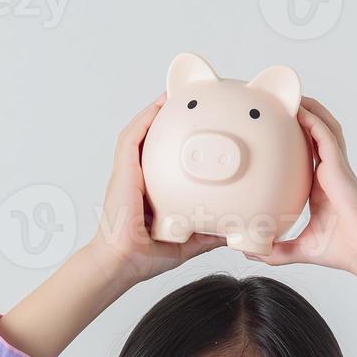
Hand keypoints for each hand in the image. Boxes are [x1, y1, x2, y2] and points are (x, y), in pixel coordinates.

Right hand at [86, 93, 225, 287]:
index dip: (179, 142)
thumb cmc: (147, 256)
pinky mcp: (122, 171)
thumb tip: (234, 230)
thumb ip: (208, 233)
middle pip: (154, 140)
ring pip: (141, 132)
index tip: (198, 128)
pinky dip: (144, 119)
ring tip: (173, 93)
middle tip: (190, 100)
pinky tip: (158, 105)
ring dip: (155, 111)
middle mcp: (140, 178)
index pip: (167, 160)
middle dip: (170, 119)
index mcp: (153, 191)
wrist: (124, 263)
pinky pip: (131, 138)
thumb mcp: (188, 241)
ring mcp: (129, 173)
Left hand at [244, 96, 356, 276]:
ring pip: (324, 129)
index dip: (294, 143)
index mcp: (319, 189)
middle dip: (302, 119)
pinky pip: (326, 137)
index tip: (277, 135)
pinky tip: (301, 110)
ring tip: (292, 97)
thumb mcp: (300, 249)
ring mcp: (336, 168)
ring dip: (310, 112)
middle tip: (283, 106)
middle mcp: (328, 174)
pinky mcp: (340, 167)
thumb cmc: (342, 251)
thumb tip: (252, 253)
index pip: (306, 158)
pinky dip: (314, 121)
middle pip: (316, 137)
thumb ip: (276, 251)